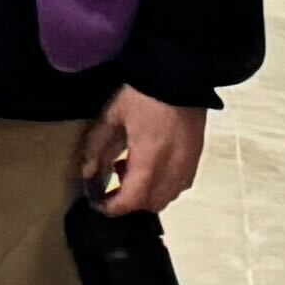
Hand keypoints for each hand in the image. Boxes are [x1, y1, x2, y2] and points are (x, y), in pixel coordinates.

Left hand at [81, 89, 207, 218]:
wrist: (181, 76)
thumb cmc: (143, 94)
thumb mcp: (112, 117)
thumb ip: (97, 147)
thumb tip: (87, 173)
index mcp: (150, 159)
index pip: (132, 201)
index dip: (113, 208)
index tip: (99, 205)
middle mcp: (174, 168)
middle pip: (151, 204)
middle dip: (128, 203)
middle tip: (110, 186)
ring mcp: (189, 165)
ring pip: (167, 197)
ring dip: (145, 194)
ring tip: (128, 170)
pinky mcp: (197, 157)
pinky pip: (179, 185)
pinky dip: (161, 185)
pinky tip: (150, 165)